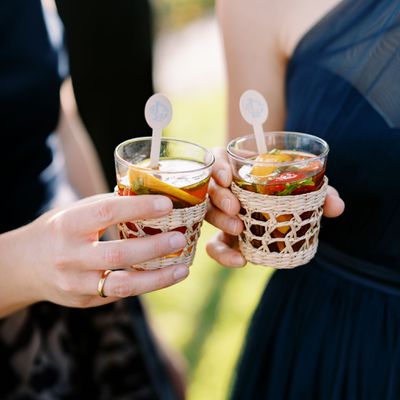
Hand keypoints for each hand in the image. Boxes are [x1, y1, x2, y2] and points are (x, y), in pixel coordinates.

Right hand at [4, 193, 188, 313]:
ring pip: (122, 285)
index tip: (167, 204)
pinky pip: (120, 294)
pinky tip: (165, 277)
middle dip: (154, 248)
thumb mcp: (76, 212)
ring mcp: (76, 284)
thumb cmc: (59, 231)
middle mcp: (70, 257)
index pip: (106, 213)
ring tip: (183, 269)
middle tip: (180, 238)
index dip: (139, 208)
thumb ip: (109, 206)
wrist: (25, 266)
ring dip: (157, 278)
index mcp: (68, 225)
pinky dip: (146, 285)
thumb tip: (150, 197)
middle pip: (117, 254)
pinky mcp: (84, 301)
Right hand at [206, 147, 344, 266]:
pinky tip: (240, 261)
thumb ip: (320, 193)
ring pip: (208, 214)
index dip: (217, 167)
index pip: (216, 159)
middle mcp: (223, 188)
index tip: (228, 177)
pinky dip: (223, 255)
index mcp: (236, 166)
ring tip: (238, 229)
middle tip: (236, 208)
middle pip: (208, 188)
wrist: (280, 209)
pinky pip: (214, 246)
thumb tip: (336, 207)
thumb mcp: (304, 187)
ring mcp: (220, 213)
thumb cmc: (289, 190)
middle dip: (219, 198)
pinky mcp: (222, 237)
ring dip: (220, 220)